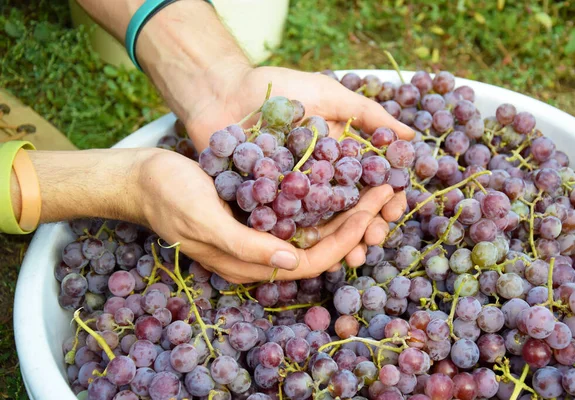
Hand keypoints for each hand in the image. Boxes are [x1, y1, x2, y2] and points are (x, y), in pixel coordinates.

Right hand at [137, 149, 395, 282]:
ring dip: (346, 212)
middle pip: (321, 248)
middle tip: (387, 191)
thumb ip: (246, 246)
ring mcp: (259, 234)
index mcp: (248, 264)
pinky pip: (300, 214)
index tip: (375, 203)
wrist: (142, 178)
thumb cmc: (168, 196)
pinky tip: (342, 179)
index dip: (348, 237)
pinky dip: (324, 200)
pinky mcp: (256, 214)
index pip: (312, 260)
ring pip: (314, 232)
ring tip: (375, 184)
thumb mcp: (203, 219)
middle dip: (357, 223)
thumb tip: (292, 261)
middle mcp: (260, 255)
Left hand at [178, 65, 412, 243]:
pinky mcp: (266, 204)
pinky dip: (300, 240)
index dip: (386, 198)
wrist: (224, 91)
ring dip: (341, 242)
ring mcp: (293, 195)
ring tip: (353, 255)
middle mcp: (320, 181)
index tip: (393, 206)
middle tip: (375, 238)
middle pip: (350, 212)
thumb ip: (368, 114)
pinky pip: (285, 226)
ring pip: (322, 225)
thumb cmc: (279, 88)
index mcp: (339, 159)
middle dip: (367, 228)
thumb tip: (411, 135)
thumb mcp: (329, 94)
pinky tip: (312, 250)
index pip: (370, 185)